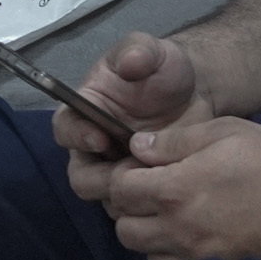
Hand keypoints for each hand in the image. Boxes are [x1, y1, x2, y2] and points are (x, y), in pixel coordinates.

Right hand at [60, 30, 212, 205]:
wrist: (197, 93)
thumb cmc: (164, 70)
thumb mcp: (153, 52)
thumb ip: (139, 51)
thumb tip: (130, 62)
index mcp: (84, 110)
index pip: (64, 128)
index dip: (77, 137)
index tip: (102, 138)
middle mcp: (93, 146)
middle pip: (80, 175)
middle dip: (101, 179)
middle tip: (132, 172)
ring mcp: (117, 170)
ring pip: (106, 198)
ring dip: (127, 196)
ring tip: (157, 180)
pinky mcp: (142, 187)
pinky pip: (135, 208)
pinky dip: (149, 206)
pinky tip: (172, 189)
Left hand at [103, 116, 260, 259]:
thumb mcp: (225, 132)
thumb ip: (174, 141)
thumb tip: (137, 146)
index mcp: (176, 189)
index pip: (118, 190)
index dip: (121, 175)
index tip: (139, 166)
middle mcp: (180, 227)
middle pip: (124, 227)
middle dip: (128, 207)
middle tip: (149, 190)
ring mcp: (199, 254)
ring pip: (145, 252)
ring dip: (146, 232)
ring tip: (167, 212)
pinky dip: (169, 253)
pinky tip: (187, 233)